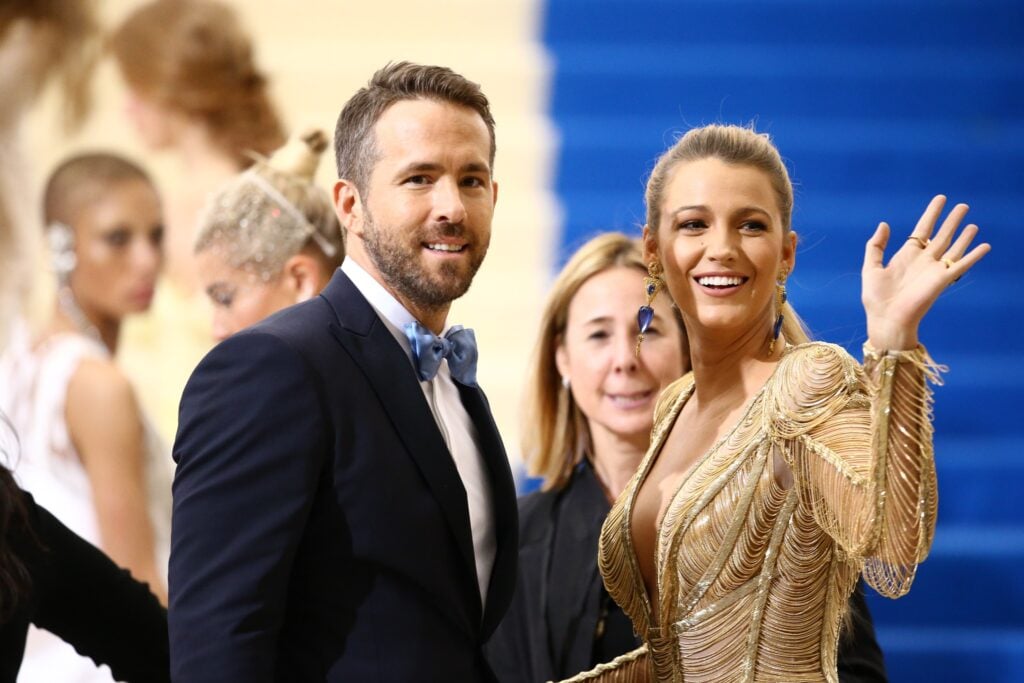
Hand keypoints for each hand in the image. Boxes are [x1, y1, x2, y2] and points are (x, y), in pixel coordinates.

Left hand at [862, 195, 989, 349]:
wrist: (886, 319)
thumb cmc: (876, 298)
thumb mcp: (871, 267)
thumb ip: (876, 245)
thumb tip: (885, 224)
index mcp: (907, 256)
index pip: (923, 229)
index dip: (932, 214)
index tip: (940, 199)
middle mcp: (923, 260)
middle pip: (941, 235)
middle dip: (951, 220)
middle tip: (963, 205)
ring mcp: (934, 270)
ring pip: (953, 247)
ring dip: (964, 236)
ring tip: (972, 223)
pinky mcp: (942, 280)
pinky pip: (961, 265)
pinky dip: (973, 256)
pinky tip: (985, 246)